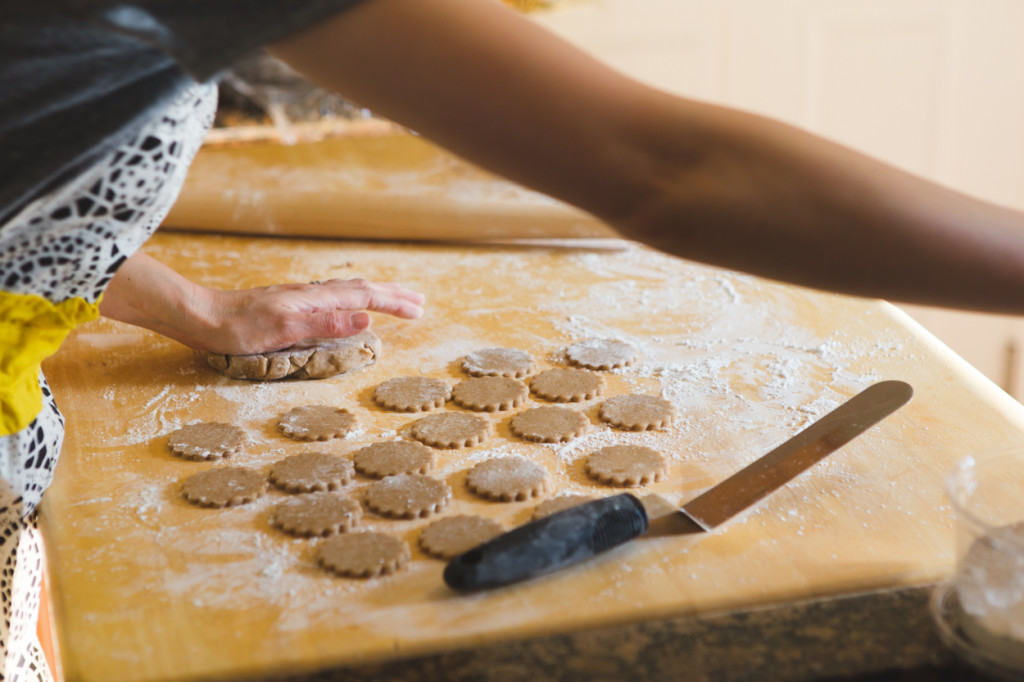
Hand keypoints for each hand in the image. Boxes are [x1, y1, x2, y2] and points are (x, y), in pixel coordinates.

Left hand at [99, 253, 424, 353]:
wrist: (201, 316)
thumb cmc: (238, 328)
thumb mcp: (284, 329)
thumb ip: (326, 323)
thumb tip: (368, 318)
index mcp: (315, 299)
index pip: (365, 297)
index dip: (394, 303)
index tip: (419, 310)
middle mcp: (311, 293)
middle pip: (362, 288)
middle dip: (393, 294)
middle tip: (420, 301)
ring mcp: (301, 297)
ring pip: (349, 290)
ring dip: (376, 294)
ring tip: (395, 298)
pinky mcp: (290, 304)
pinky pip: (335, 297)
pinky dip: (355, 298)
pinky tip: (349, 305)